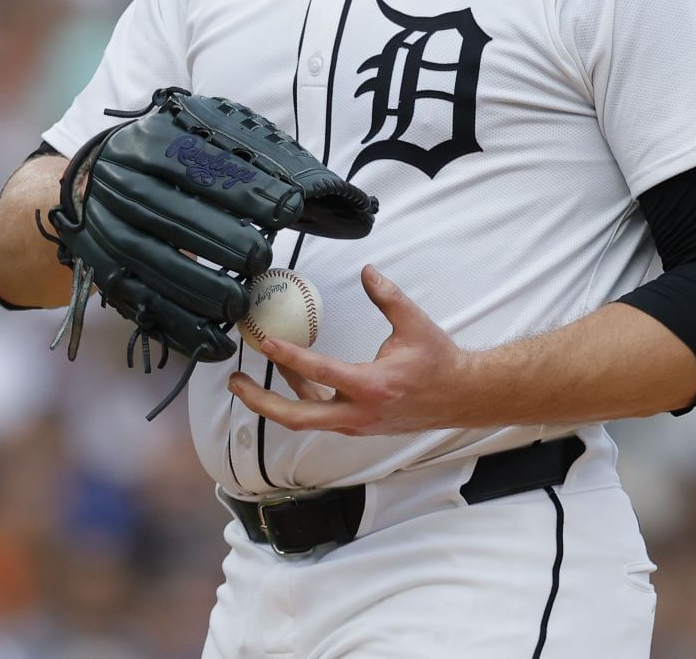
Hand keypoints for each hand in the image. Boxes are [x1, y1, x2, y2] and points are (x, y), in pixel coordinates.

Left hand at [228, 265, 474, 436]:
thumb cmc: (438, 363)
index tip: (266, 342)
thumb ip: (387, 296)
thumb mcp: (414, 324)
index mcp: (372, 387)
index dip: (289, 357)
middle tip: (236, 383)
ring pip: (305, 417)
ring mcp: (356, 423)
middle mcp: (358, 413)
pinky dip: (300, 396)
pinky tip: (292, 376)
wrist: (459, 397)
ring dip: (276, 398)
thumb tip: (366, 271)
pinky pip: (319, 413)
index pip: (320, 372)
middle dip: (260, 402)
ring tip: (250, 379)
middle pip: (297, 417)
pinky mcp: (356, 424)